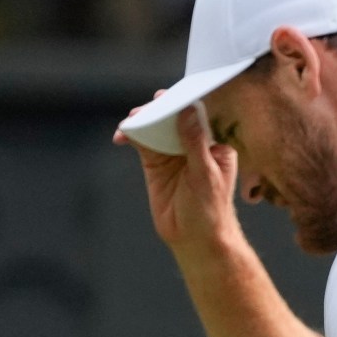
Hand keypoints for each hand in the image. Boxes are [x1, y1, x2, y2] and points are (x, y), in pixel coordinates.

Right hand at [116, 104, 244, 258]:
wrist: (195, 239)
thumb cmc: (210, 210)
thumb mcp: (205, 174)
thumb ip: (194, 142)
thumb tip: (187, 110)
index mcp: (214, 144)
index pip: (198, 116)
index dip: (182, 102)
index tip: (168, 97)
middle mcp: (193, 144)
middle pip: (173, 117)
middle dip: (159, 110)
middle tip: (146, 109)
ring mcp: (173, 152)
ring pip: (155, 127)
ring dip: (143, 121)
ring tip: (132, 120)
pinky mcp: (155, 163)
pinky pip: (142, 143)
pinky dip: (131, 136)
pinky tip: (122, 136)